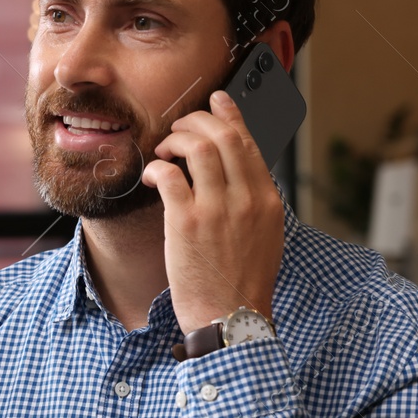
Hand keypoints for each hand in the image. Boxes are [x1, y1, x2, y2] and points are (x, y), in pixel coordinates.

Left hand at [142, 89, 284, 335]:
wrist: (229, 317)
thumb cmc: (241, 282)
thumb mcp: (264, 236)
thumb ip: (253, 201)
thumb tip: (235, 172)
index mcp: (267, 199)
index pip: (249, 142)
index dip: (229, 114)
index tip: (216, 100)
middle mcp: (246, 198)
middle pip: (222, 135)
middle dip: (196, 120)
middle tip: (179, 126)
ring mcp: (216, 208)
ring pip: (196, 147)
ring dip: (174, 139)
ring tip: (164, 149)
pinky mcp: (186, 222)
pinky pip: (169, 174)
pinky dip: (156, 166)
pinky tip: (151, 175)